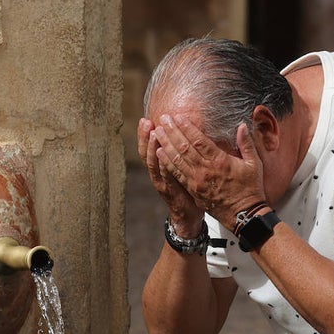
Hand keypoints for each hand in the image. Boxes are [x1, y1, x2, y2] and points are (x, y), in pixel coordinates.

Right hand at [138, 117, 203, 236]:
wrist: (187, 215)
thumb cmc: (186, 189)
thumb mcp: (182, 169)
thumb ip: (181, 153)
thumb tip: (185, 133)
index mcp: (159, 166)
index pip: (149, 147)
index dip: (145, 134)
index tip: (145, 119)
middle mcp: (157, 173)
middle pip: (147, 152)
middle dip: (145, 136)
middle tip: (146, 121)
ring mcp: (161, 182)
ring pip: (153, 163)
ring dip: (153, 148)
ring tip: (154, 133)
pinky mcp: (169, 191)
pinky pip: (165, 175)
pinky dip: (162, 165)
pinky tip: (161, 154)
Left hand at [152, 114, 266, 230]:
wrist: (243, 215)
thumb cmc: (250, 189)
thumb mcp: (254, 164)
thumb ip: (246, 143)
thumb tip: (242, 126)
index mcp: (220, 161)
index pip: (199, 140)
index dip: (187, 127)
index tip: (178, 117)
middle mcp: (205, 170)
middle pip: (184, 147)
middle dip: (172, 132)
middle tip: (163, 118)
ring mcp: (197, 181)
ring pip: (177, 160)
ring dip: (166, 145)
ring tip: (157, 132)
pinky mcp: (193, 190)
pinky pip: (177, 174)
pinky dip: (167, 163)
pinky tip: (159, 153)